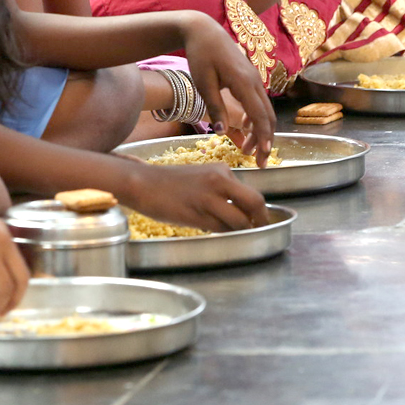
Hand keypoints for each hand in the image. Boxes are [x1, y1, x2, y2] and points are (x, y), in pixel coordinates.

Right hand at [130, 160, 269, 231]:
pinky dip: (224, 233)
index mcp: (222, 170)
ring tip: (234, 234)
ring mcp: (209, 198)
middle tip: (259, 231)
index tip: (257, 221)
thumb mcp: (202, 177)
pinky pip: (220, 228)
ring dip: (240, 231)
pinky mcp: (197, 214)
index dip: (258, 211)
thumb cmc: (170, 183)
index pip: (251, 193)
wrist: (143, 183)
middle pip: (254, 203)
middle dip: (261, 220)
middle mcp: (219, 181)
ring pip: (239, 220)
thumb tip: (242, 212)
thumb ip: (222, 190)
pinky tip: (215, 230)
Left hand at [181, 13, 275, 164]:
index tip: (264, 156)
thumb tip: (222, 132)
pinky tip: (246, 128)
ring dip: (261, 131)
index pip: (260, 116)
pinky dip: (256, 118)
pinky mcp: (250, 78)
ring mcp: (254, 78)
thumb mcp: (203, 83)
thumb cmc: (200, 55)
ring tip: (249, 149)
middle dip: (266, 140)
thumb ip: (215, 108)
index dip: (264, 138)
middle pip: (268, 116)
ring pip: (265, 110)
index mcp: (243, 82)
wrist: (204, 31)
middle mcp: (254, 81)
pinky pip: (259, 102)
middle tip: (259, 161)